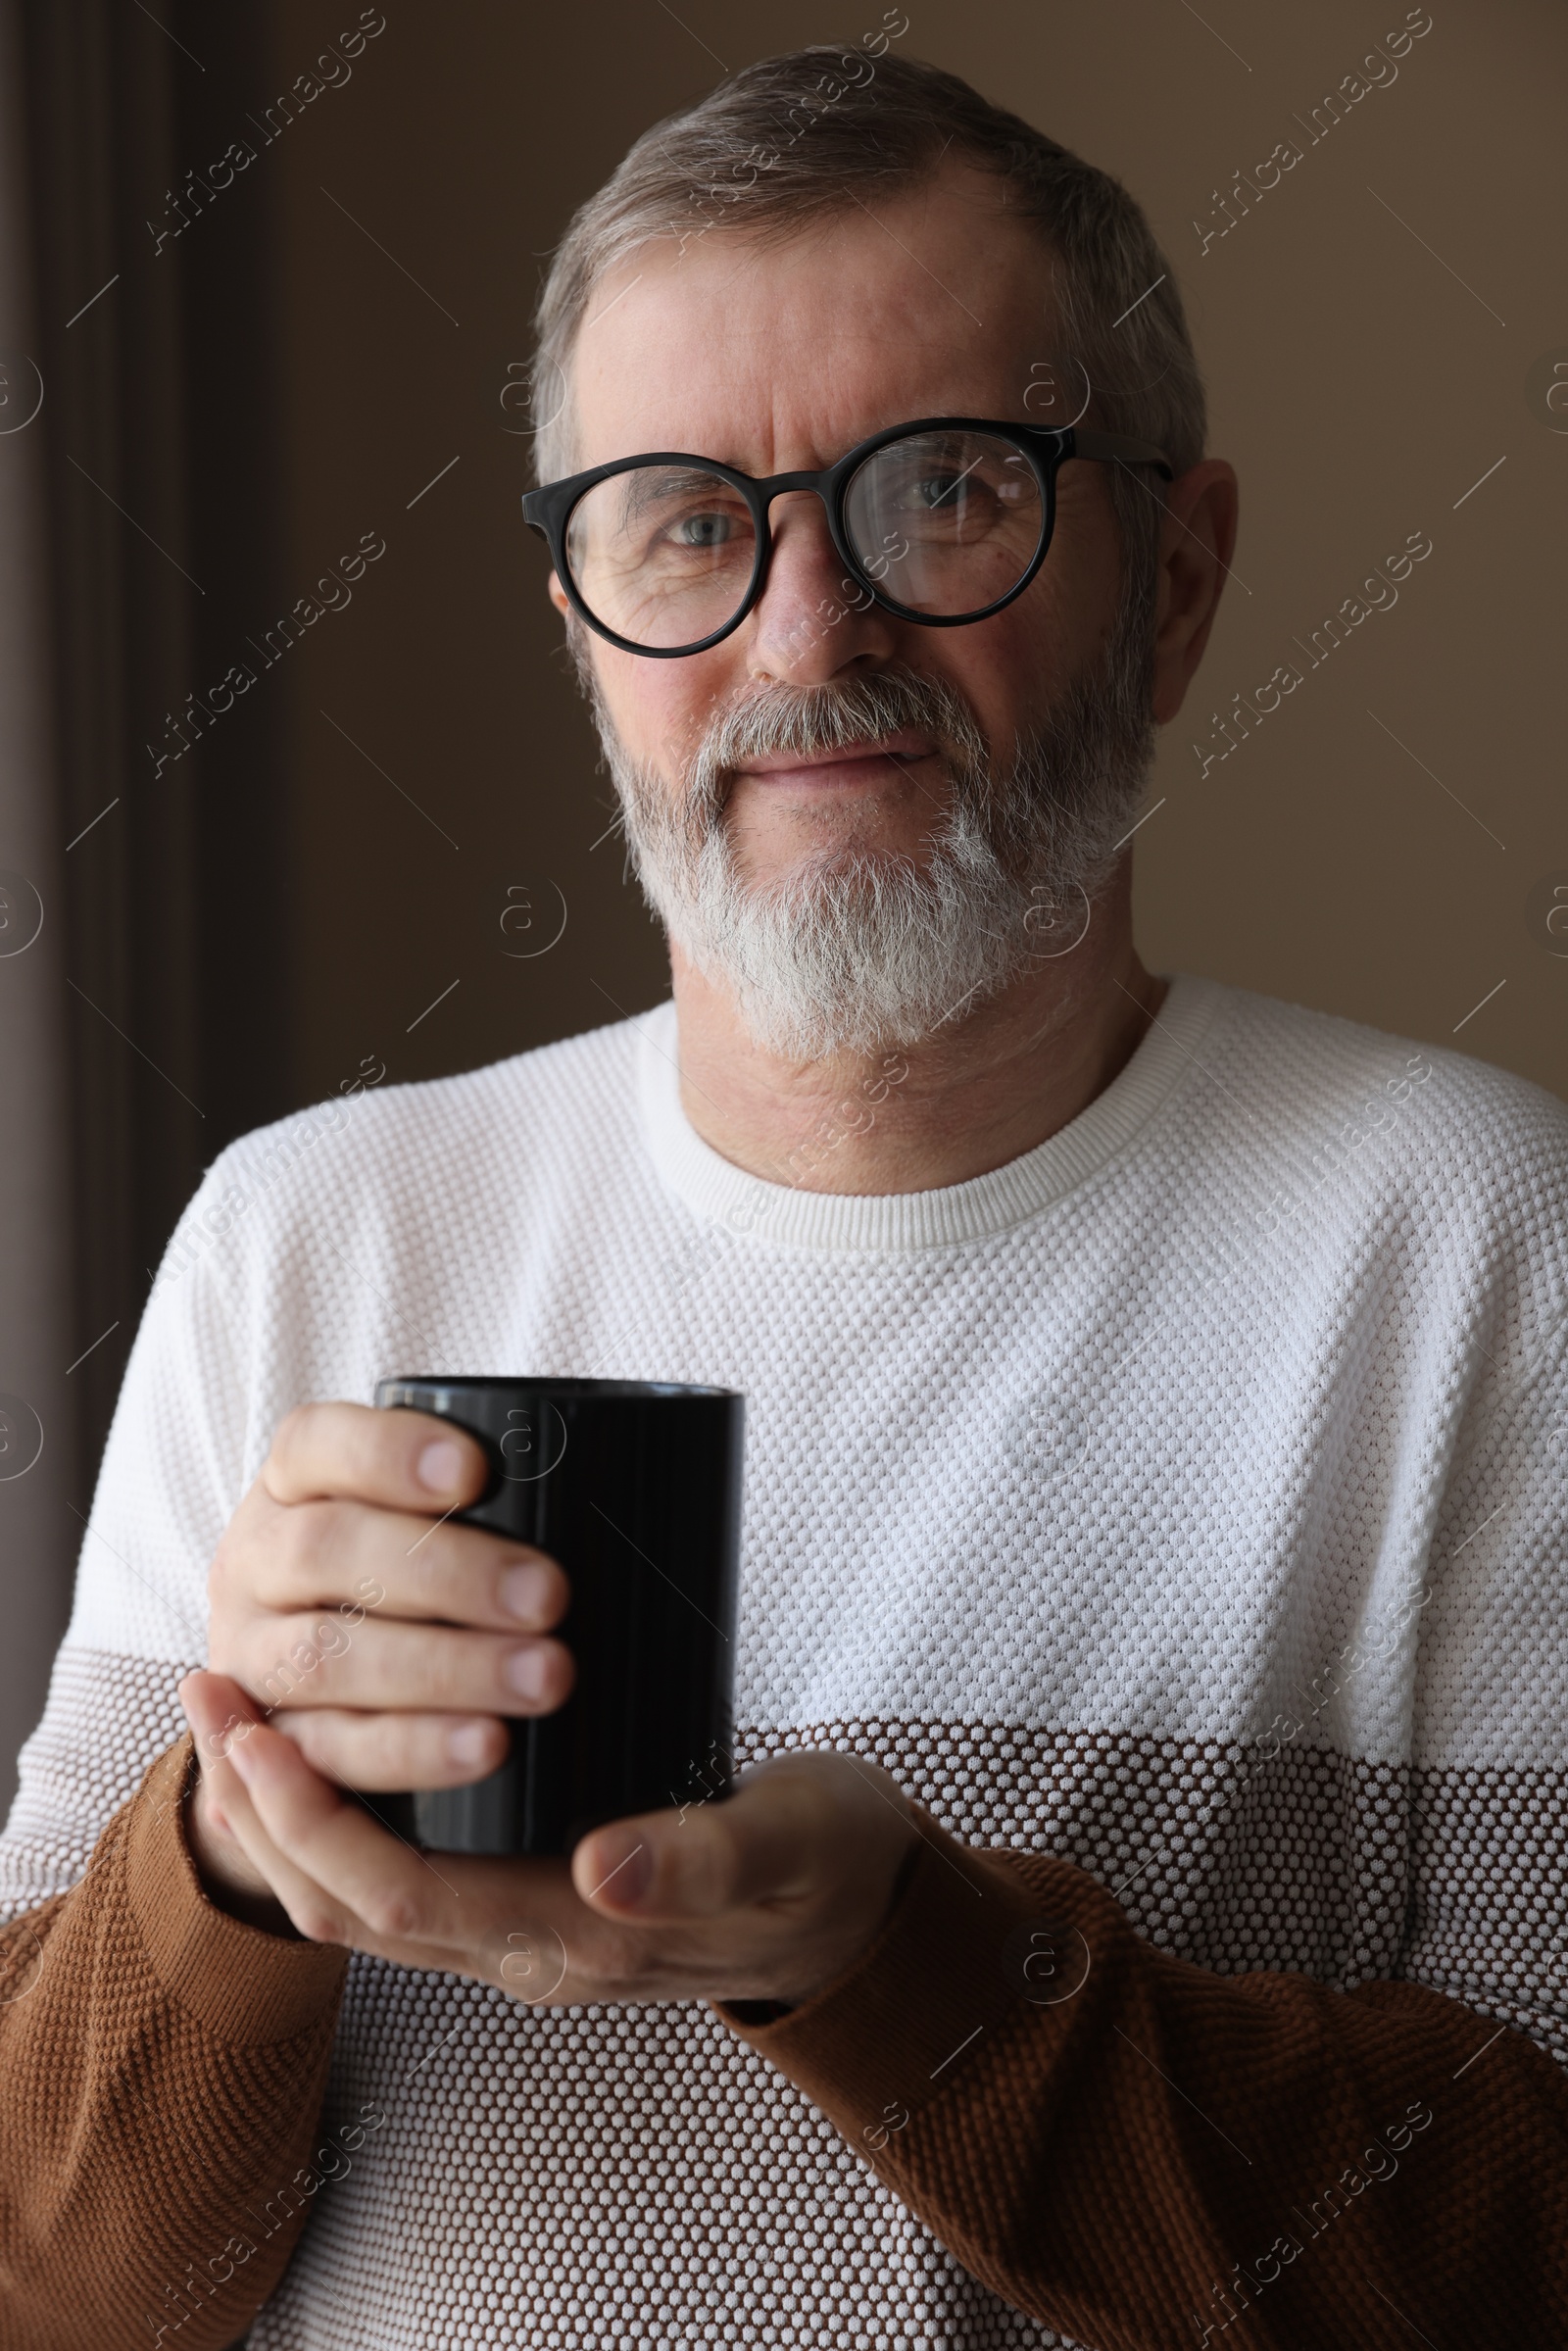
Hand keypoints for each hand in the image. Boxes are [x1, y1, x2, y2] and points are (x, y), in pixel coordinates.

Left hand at [177, 1672, 918, 2006]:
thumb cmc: (827, 1866)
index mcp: (577, 1937)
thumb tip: (602, 1867)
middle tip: (211, 1692)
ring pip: (367, 1896)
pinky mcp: (539, 1896)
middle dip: (266, 1806)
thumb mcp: (786, 1845)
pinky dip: (347, 1814)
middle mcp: (530, 1950)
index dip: (313, 1821)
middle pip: (352, 1902)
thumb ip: (700, 1858)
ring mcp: (528, 1932)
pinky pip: (408, 1875)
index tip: (255, 1731)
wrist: (865, 1914)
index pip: (399, 1896)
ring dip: (292, 1811)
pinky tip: (338, 1737)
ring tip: (241, 1709)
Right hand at [183, 1401, 574, 1924]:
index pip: (317, 1444)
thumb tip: (587, 1487)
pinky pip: (328, 1752)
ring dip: (443, 1670)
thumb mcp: (407, 1513)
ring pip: (326, 1657)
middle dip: (448, 1573)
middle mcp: (253, 1559)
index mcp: (290, 1482)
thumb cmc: (395, 1565)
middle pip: (327, 1551)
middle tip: (550, 1596)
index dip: (390, 1453)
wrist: (299, 1668)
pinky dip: (413, 1750)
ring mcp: (247, 1653)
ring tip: (544, 1678)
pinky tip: (487, 1745)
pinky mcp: (267, 1743)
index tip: (476, 1471)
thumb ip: (470, 1501)